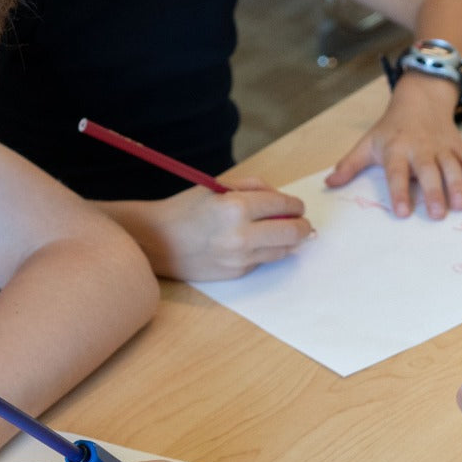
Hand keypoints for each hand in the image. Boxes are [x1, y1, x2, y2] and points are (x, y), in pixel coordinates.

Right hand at [112, 179, 312, 280]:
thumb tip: (284, 201)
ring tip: (284, 233)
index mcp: (236, 207)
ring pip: (282, 251)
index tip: (297, 206)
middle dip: (302, 226)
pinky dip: (265, 252)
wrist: (158, 242)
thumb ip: (255, 189)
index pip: (283, 205)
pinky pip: (262, 261)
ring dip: (289, 242)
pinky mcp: (236, 273)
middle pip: (292, 232)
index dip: (295, 204)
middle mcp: (241, 235)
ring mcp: (239, 258)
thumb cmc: (187, 210)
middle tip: (303, 223)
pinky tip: (256, 244)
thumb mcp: (219, 187)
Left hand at [325, 76, 461, 218]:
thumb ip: (350, 165)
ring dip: (457, 186)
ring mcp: (442, 146)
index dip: (399, 192)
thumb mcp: (368, 143)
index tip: (402, 213)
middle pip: (428, 171)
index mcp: (396, 149)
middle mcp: (421, 147)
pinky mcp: (457, 145)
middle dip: (434, 192)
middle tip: (438, 214)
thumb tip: (329, 183)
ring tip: (460, 207)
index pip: (396, 173)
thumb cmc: (391, 128)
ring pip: (452, 166)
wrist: (421, 97)